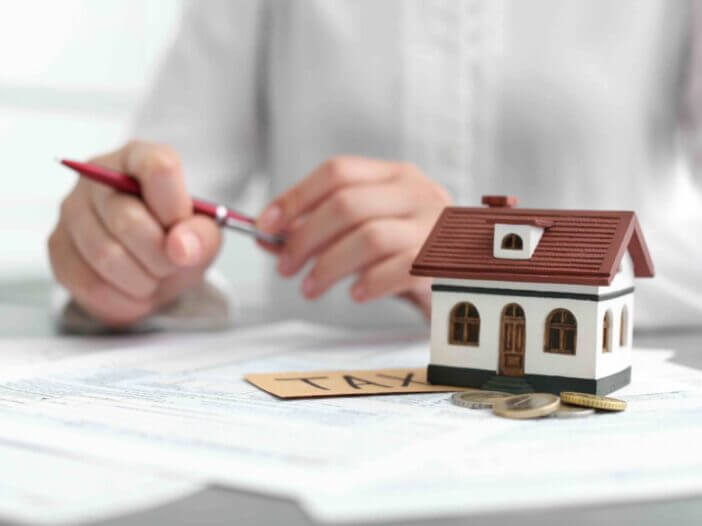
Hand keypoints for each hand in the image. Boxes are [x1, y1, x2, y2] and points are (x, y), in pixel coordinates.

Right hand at [48, 141, 220, 326]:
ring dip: (143, 280)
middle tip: (172, 263)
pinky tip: (135, 291)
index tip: (182, 230)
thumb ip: (201, 235)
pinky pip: (89, 283)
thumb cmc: (178, 238)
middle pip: (128, 220)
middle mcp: (98, 178)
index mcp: (139, 159)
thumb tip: (180, 247)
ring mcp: (71, 211)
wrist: (156, 267)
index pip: (157, 167)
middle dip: (160, 255)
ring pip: (105, 256)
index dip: (175, 208)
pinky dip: (122, 299)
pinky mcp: (58, 247)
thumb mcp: (204, 234)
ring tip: (154, 276)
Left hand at [256, 157, 451, 317]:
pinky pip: (398, 269)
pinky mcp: (446, 261)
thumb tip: (265, 236)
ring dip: (329, 266)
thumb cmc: (407, 252)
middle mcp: (418, 191)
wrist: (468, 278)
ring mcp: (436, 225)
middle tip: (285, 268)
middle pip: (346, 204)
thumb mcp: (366, 231)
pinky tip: (355, 294)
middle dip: (305, 238)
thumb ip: (320, 229)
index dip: (295, 197)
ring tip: (310, 288)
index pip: (337, 171)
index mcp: (395, 175)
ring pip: (369, 237)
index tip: (265, 226)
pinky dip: (369, 283)